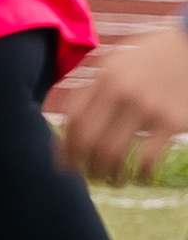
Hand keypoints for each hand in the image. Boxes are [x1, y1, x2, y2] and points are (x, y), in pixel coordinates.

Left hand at [61, 23, 187, 182]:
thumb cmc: (153, 58)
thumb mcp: (118, 63)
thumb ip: (96, 89)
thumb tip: (72, 126)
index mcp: (105, 78)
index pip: (74, 121)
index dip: (66, 149)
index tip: (65, 166)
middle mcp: (122, 92)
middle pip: (89, 141)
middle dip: (86, 165)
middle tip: (91, 176)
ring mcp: (148, 107)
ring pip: (113, 153)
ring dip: (110, 174)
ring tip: (114, 180)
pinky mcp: (173, 120)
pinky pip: (148, 158)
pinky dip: (142, 173)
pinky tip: (143, 176)